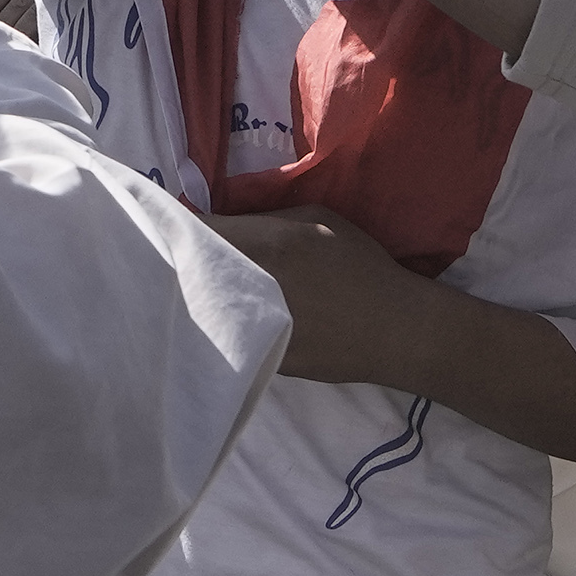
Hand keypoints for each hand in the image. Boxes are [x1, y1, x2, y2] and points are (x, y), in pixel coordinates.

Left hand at [207, 207, 433, 385]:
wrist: (392, 329)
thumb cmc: (360, 265)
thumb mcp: (316, 218)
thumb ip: (265, 217)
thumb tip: (226, 221)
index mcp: (267, 244)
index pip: (199, 229)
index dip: (185, 227)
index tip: (182, 227)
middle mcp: (252, 285)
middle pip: (192, 268)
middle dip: (185, 260)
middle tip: (185, 256)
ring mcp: (253, 327)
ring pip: (202, 304)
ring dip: (198, 293)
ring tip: (205, 286)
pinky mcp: (257, 358)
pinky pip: (223, 332)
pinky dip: (218, 322)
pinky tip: (227, 317)